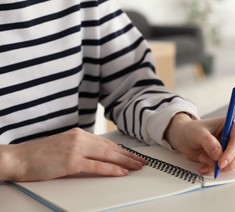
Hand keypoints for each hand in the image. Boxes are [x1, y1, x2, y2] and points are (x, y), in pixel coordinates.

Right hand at [0, 128, 144, 181]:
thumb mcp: (64, 146)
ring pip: (107, 155)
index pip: (106, 143)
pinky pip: (96, 166)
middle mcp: (80, 138)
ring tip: (137, 166)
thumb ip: (81, 148)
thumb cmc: (40, 155)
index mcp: (79, 134)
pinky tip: (121, 173)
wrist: (19, 158)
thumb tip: (97, 156)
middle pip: (110, 148)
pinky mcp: (71, 161)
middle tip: (141, 161)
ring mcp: (76, 149)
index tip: (132, 155)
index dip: (121, 150)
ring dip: (125, 162)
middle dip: (128, 155)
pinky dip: (111, 170)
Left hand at [164, 113, 234, 174]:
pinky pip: (229, 168)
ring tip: (203, 158)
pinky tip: (205, 165)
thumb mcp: (198, 133)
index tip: (221, 162)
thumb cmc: (193, 130)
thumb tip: (218, 153)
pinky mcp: (230, 158)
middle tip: (215, 166)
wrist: (186, 138)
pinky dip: (216, 170)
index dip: (231, 152)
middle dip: (229, 162)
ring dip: (220, 166)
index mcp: (233, 123)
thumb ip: (208, 142)